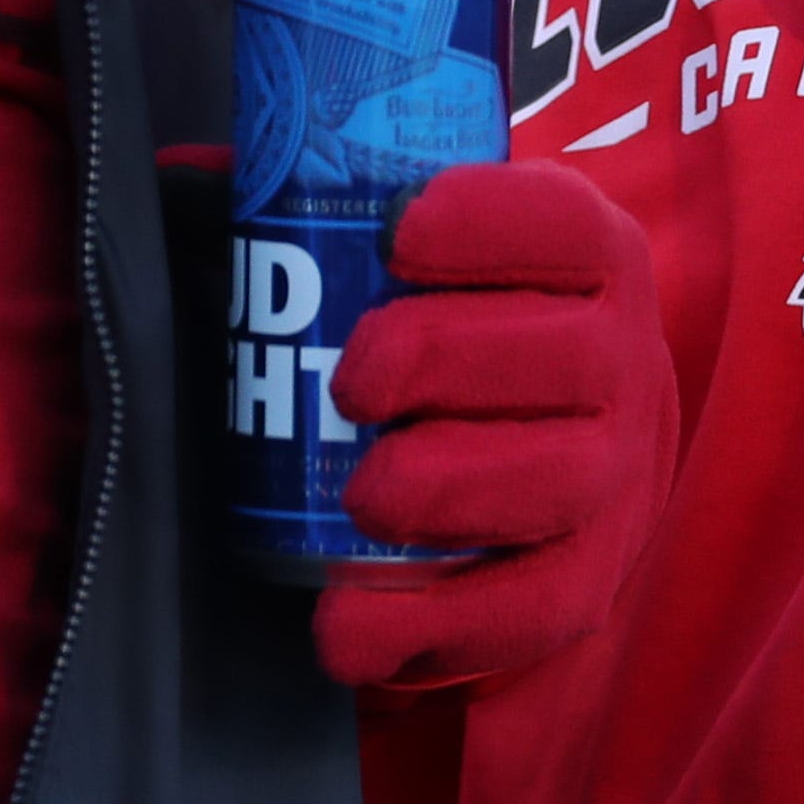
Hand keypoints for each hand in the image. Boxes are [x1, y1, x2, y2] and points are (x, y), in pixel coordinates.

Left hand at [313, 162, 672, 691]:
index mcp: (588, 258)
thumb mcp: (425, 255)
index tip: (391, 232)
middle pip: (561, 358)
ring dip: (452, 490)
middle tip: (350, 384)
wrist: (569, 437)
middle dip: (446, 362)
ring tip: (359, 498)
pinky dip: (440, 624)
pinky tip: (350, 627)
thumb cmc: (468, 323)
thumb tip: (180, 176)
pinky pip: (535, 608)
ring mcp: (616, 476)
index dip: (484, 223)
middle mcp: (623, 360)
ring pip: (558, 481)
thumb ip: (311, 204)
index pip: (563, 225)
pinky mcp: (590, 578)